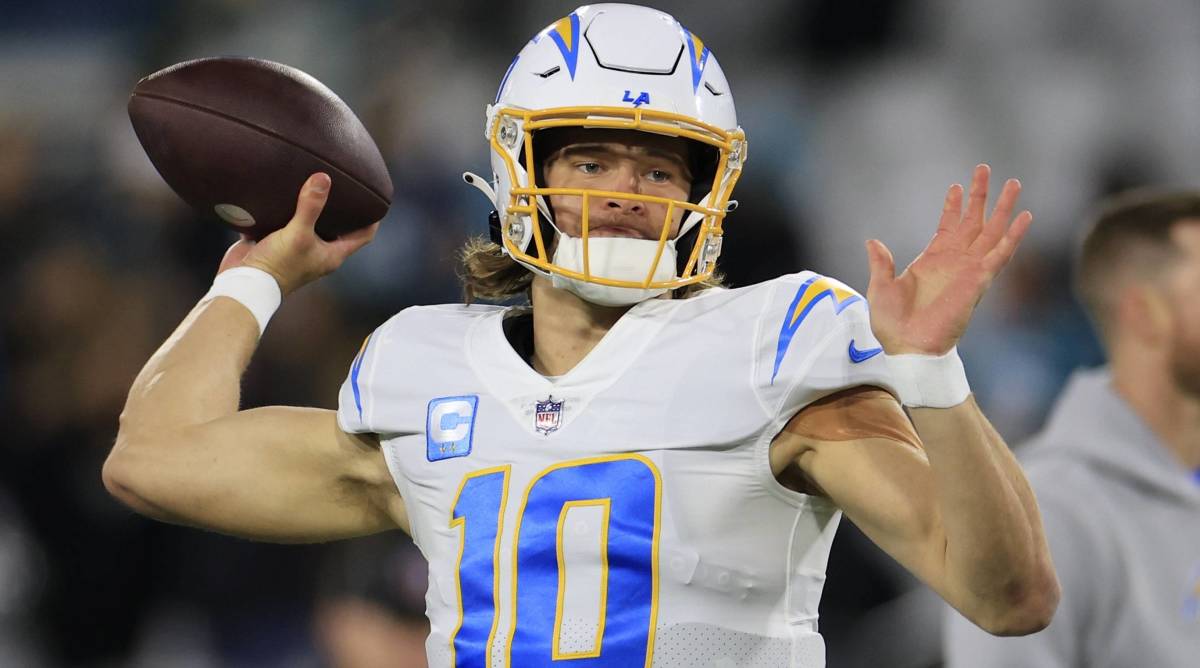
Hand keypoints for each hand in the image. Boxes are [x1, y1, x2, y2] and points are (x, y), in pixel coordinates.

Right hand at [217, 173, 379, 295]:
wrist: (244, 282)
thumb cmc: (277, 265)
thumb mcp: (298, 233)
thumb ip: (311, 206)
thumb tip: (323, 178)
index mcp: (332, 254)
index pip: (363, 235)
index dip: (372, 219)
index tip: (376, 199)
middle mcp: (318, 252)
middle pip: (338, 227)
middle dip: (343, 209)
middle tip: (346, 185)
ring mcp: (297, 248)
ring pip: (311, 224)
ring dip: (314, 207)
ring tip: (316, 183)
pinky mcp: (276, 243)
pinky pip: (285, 223)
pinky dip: (287, 210)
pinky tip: (285, 192)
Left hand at [865, 164, 1032, 354]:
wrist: (908, 348)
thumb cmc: (893, 325)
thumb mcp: (881, 288)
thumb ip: (881, 264)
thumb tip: (872, 241)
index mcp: (931, 261)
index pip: (947, 226)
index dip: (952, 207)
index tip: (956, 186)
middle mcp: (953, 261)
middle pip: (973, 221)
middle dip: (980, 195)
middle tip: (985, 168)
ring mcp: (968, 269)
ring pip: (991, 230)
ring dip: (1003, 207)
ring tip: (1014, 182)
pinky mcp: (979, 280)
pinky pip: (1001, 253)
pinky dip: (1014, 235)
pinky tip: (1025, 216)